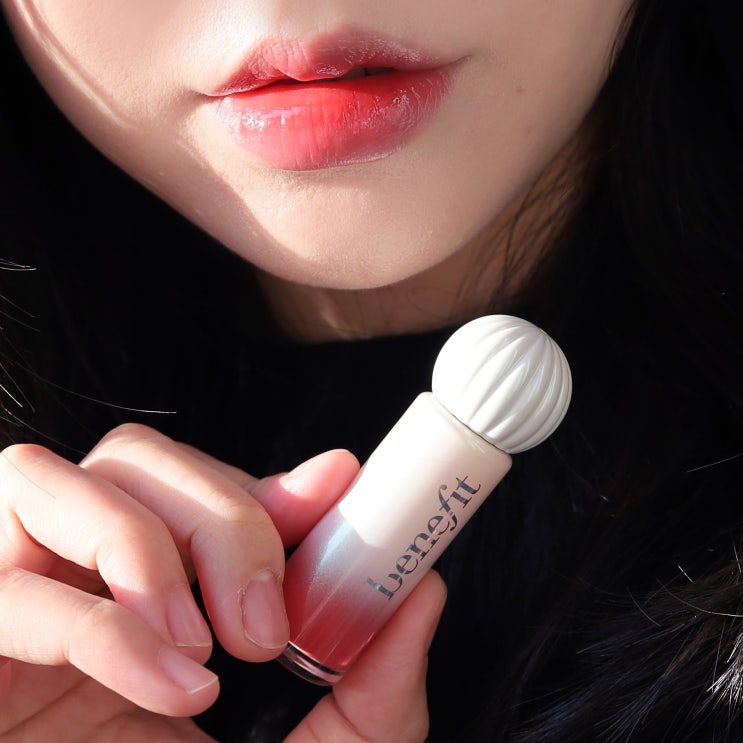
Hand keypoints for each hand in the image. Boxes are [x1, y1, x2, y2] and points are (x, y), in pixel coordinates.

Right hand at [0, 424, 444, 740]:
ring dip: (143, 544)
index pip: (205, 483)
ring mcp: (19, 594)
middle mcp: (85, 574)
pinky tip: (168, 686)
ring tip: (204, 647)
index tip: (341, 487)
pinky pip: (8, 591)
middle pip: (134, 457)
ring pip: (48, 479)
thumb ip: (373, 677)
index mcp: (165, 587)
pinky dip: (98, 627)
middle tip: (267, 621)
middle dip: (218, 513)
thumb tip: (423, 588)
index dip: (269, 478)